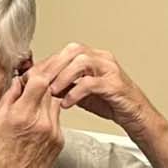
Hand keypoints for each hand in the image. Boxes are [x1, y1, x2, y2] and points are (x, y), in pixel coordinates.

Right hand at [0, 72, 64, 167]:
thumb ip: (9, 97)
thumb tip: (18, 80)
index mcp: (22, 114)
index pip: (40, 81)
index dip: (36, 74)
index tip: (29, 77)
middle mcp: (41, 122)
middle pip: (51, 90)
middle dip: (41, 86)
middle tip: (30, 91)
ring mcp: (53, 131)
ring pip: (56, 103)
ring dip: (46, 101)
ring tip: (32, 110)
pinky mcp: (59, 140)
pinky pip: (57, 119)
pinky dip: (48, 117)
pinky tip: (36, 126)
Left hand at [39, 43, 164, 139]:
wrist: (136, 116)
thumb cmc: (112, 103)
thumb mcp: (83, 93)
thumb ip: (66, 85)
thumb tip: (43, 84)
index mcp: (93, 57)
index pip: (65, 52)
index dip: (47, 63)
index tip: (32, 76)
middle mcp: (102, 59)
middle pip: (72, 51)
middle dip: (52, 66)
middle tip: (37, 81)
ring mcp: (110, 70)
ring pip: (81, 62)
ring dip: (63, 76)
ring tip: (51, 91)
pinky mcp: (114, 85)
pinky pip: (91, 83)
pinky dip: (76, 92)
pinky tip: (67, 103)